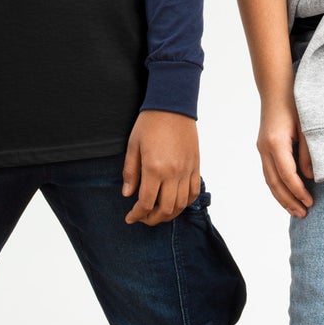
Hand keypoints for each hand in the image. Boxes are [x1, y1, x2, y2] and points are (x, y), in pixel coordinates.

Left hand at [122, 111, 201, 225]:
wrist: (173, 105)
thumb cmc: (150, 123)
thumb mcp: (133, 146)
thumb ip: (130, 172)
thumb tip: (127, 195)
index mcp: (154, 168)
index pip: (146, 202)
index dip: (137, 214)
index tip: (130, 218)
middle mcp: (173, 173)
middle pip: (165, 209)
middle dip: (152, 219)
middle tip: (143, 218)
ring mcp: (187, 170)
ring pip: (181, 204)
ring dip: (169, 214)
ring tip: (158, 213)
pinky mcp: (196, 166)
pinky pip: (194, 192)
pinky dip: (185, 202)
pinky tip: (175, 203)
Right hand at [256, 94, 314, 216]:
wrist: (276, 90)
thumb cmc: (295, 105)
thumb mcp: (307, 128)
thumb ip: (308, 153)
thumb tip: (310, 177)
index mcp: (276, 143)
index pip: (287, 175)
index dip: (298, 191)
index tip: (310, 202)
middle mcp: (264, 148)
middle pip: (274, 182)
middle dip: (289, 201)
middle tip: (304, 214)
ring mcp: (262, 149)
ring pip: (269, 180)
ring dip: (282, 198)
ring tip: (296, 211)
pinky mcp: (264, 149)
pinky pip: (269, 173)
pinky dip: (277, 187)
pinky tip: (287, 196)